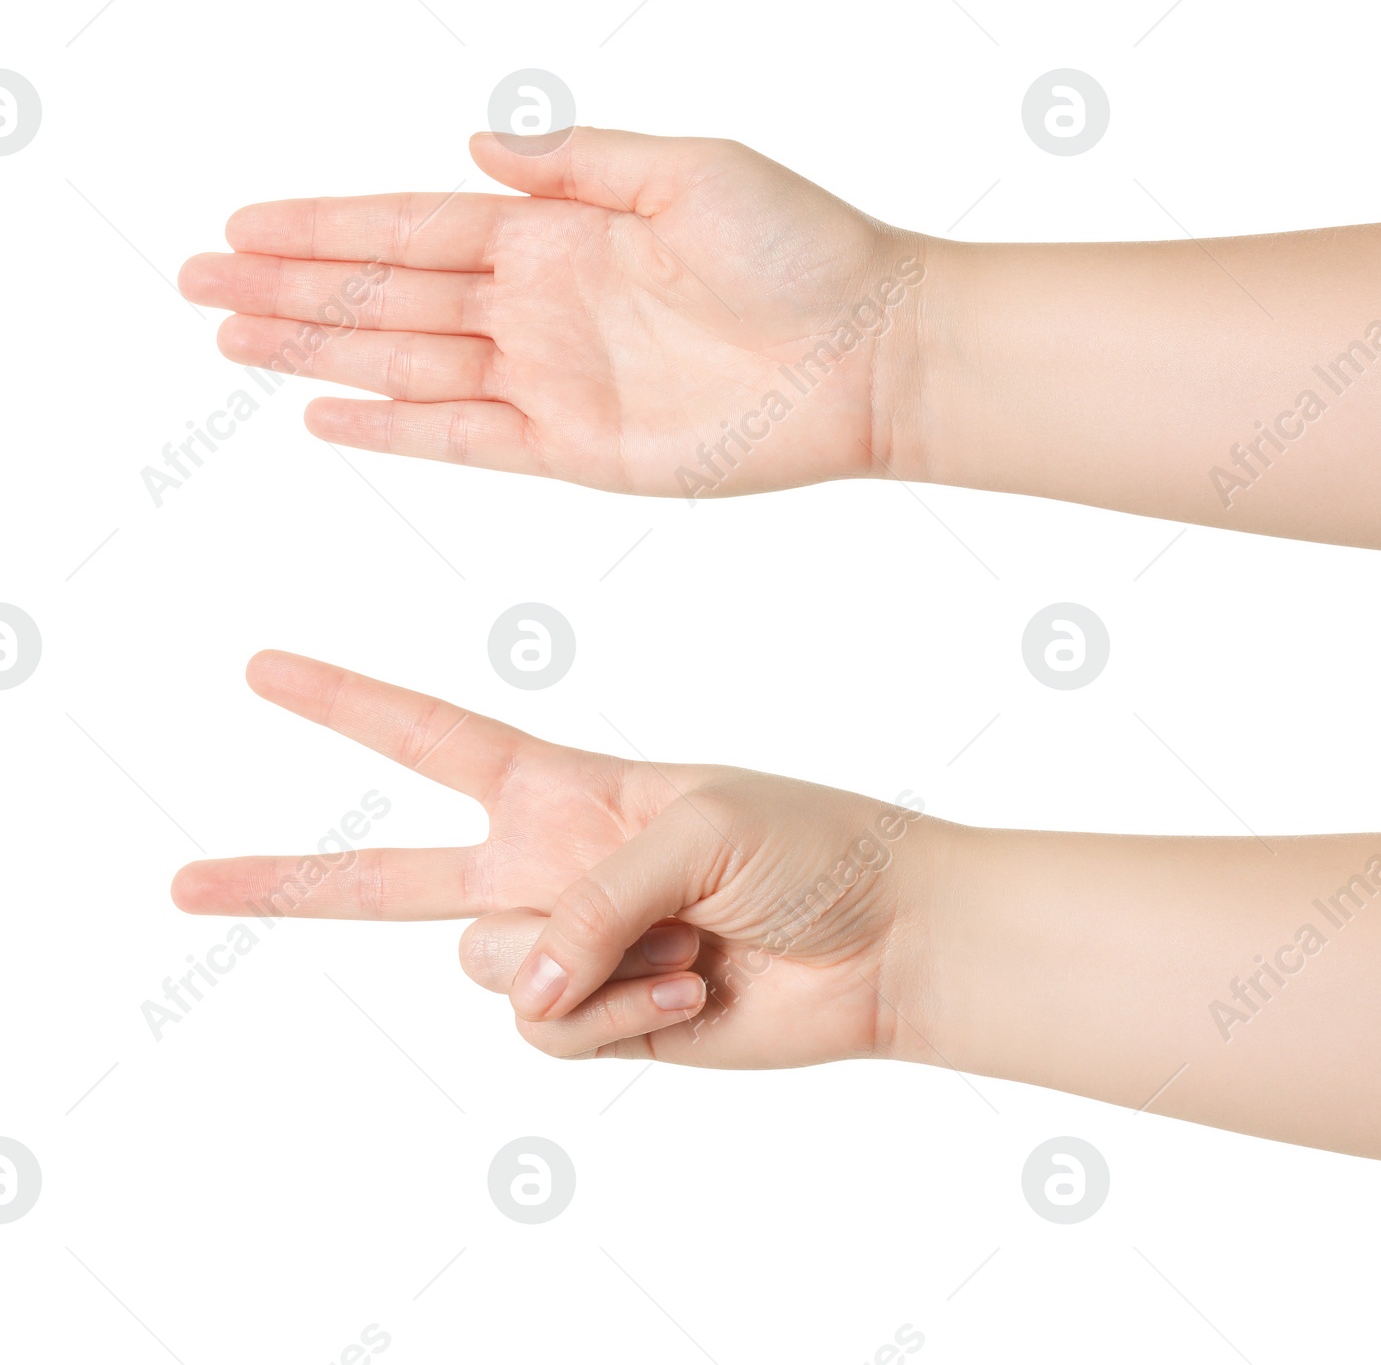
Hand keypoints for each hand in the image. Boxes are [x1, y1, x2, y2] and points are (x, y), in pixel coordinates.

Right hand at [172, 652, 929, 1065]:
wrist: (879, 937)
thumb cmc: (805, 845)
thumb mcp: (697, 826)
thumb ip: (591, 899)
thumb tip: (520, 987)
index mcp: (561, 785)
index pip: (427, 736)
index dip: (344, 702)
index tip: (264, 668)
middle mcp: (545, 866)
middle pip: (386, 878)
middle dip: (283, 878)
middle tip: (183, 881)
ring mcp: (567, 948)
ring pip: (491, 969)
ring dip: (592, 958)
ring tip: (685, 936)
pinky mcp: (599, 1022)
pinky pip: (551, 1030)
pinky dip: (623, 1012)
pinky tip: (692, 986)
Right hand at [178, 128, 927, 495]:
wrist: (874, 349)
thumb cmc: (803, 245)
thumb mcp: (691, 168)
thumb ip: (578, 159)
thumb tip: (474, 141)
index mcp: (562, 228)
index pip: (416, 222)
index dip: (327, 223)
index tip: (244, 219)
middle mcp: (541, 302)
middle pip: (388, 292)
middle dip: (290, 284)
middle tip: (194, 278)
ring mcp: (552, 378)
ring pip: (405, 363)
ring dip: (315, 348)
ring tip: (230, 337)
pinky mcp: (579, 451)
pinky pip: (465, 440)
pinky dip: (394, 429)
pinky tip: (325, 411)